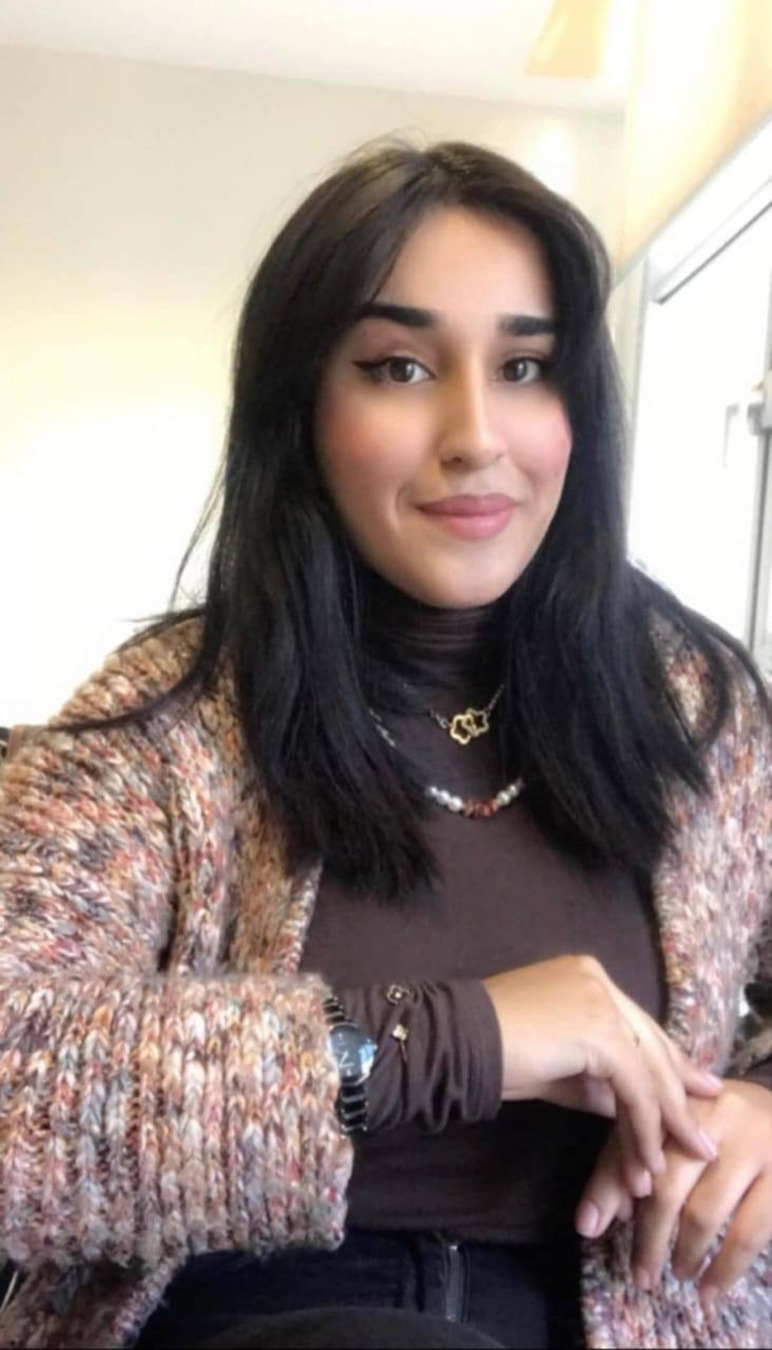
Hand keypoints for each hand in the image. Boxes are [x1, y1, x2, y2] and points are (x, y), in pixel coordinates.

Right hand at [483, 955, 720, 1179]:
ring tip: (661, 1168)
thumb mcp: (556, 1068)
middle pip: (650, 1043)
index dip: (667, 1063)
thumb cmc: (494, 1053)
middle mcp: (598, 979)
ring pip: (647, 1068)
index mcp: (585, 977)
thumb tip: (629, 1110)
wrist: (458, 1042)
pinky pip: (634, 1086)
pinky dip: (642, 1127)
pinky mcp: (600, 1030)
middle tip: (699, 1138)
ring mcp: (601, 1000)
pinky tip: (642, 1159)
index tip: (695, 1093)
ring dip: (659, 1124)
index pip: (637, 1025)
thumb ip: (595, 1080)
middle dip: (678, 1095)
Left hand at [575, 1079, 771, 1311]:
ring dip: (684, 1253)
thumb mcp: (672, 1126)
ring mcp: (751, 1147)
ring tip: (678, 1274)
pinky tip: (711, 1289)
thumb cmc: (717, 1122)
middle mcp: (713, 1117)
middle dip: (648, 1235)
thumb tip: (592, 1219)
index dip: (610, 1185)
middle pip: (667, 1184)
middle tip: (640, 1273)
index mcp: (677, 1100)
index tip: (589, 1227)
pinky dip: (726, 1269)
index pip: (633, 1143)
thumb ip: (630, 1160)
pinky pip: (749, 1233)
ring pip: (705, 1212)